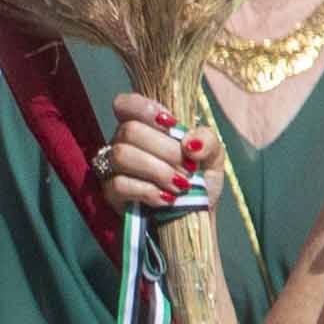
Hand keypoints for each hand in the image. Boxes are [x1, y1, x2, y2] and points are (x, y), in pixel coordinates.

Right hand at [95, 88, 211, 220]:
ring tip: (180, 186)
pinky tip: (165, 199)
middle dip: (165, 151)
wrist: (195, 219)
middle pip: (129, 131)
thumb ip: (207, 140)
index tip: (171, 124)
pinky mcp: (110, 194)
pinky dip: (148, 191)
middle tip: (188, 170)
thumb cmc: (200, 183)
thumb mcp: (213, 157)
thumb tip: (189, 143)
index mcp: (145, 127)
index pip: (125, 104)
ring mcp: (113, 168)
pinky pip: (119, 184)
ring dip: (157, 171)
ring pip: (121, 155)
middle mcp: (123, 143)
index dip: (144, 108)